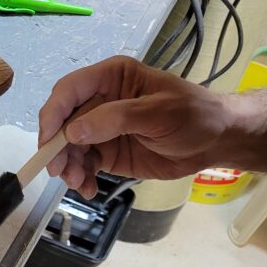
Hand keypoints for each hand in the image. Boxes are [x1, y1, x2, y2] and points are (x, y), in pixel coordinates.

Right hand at [40, 56, 233, 197]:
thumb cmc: (194, 115)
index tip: (49, 142)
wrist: (217, 141)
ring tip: (79, 184)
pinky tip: (88, 188)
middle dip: (58, 148)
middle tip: (60, 172)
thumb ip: (115, 119)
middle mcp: (99, 100)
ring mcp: (101, 128)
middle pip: (63, 122)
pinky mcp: (107, 152)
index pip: (69, 91)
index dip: (53, 114)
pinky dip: (80, 178)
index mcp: (110, 78)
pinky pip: (83, 164)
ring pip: (68, 147)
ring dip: (68, 167)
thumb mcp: (158, 112)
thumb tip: (73, 131)